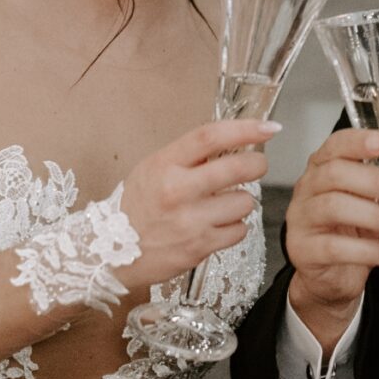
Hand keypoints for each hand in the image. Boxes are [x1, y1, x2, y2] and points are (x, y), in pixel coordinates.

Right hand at [115, 117, 277, 291]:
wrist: (109, 251)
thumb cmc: (137, 206)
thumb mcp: (153, 168)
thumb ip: (189, 156)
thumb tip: (234, 142)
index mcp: (165, 164)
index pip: (210, 136)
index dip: (246, 129)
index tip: (269, 127)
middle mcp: (178, 190)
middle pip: (238, 168)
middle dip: (257, 164)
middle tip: (256, 166)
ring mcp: (190, 221)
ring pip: (244, 202)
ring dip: (240, 202)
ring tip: (222, 205)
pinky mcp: (199, 248)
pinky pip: (239, 230)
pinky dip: (234, 227)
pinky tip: (217, 225)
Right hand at [284, 125, 378, 352]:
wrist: (331, 275)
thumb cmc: (352, 228)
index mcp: (325, 166)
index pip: (336, 144)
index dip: (358, 141)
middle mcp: (308, 187)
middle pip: (336, 173)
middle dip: (376, 181)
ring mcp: (301, 218)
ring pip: (333, 207)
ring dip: (376, 216)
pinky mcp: (303, 250)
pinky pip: (333, 247)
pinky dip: (365, 250)